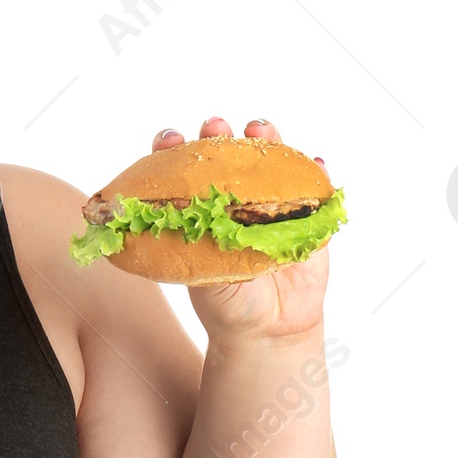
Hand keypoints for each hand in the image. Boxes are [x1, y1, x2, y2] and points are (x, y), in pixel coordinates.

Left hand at [150, 116, 329, 345]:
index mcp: (202, 208)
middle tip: (214, 127)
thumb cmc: (224, 302)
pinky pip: (317, 187)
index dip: (173, 150)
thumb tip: (139, 221)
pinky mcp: (309, 216)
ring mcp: (275, 203)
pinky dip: (318, 171)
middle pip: (228, 154)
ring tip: (260, 128)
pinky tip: (315, 162)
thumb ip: (180, 244)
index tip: (167, 140)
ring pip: (272, 161)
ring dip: (268, 139)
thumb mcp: (194, 274)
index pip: (183, 169)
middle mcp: (237, 198)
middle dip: (220, 134)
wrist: (268, 330)